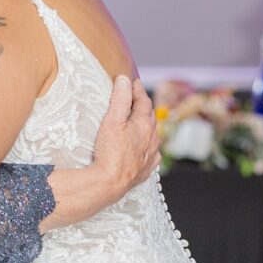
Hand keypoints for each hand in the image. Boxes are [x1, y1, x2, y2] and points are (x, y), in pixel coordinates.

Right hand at [91, 75, 160, 200]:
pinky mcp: (147, 168)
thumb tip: (124, 80)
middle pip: (150, 116)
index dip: (137, 90)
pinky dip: (148, 146)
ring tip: (140, 120)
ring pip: (153, 135)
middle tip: (135, 97)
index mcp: (144, 124)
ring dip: (147, 125)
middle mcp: (151, 138)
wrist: (111, 182)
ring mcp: (151, 154)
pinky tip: (144, 147)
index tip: (133, 82)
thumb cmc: (110, 151)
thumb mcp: (112, 120)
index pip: (143, 101)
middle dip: (143, 105)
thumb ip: (120, 98)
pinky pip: (152, 153)